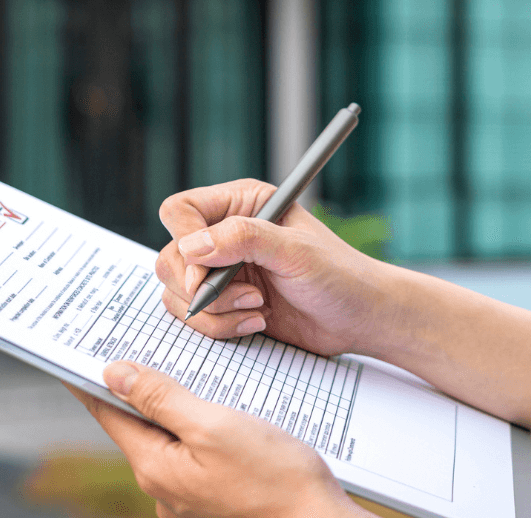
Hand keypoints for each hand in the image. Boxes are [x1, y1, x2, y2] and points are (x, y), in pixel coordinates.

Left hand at [67, 362, 370, 517]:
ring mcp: (189, 495)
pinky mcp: (215, 494)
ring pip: (168, 435)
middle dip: (135, 386)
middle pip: (137, 423)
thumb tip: (115, 373)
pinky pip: (193, 451)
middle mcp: (164, 487)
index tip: (77, 352)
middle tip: (132, 346)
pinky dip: (195, 424)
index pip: (108, 413)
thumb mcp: (214, 426)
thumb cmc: (277, 479)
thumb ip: (162, 399)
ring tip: (178, 370)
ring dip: (170, 404)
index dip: (92, 378)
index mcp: (155, 467)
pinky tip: (214, 406)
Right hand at [156, 179, 391, 356]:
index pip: (180, 211)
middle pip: (170, 256)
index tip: (202, 273)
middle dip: (201, 286)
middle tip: (245, 295)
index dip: (184, 241)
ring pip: (175, 291)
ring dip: (213, 310)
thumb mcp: (296, 250)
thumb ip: (243, 239)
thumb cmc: (339, 275)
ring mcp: (219, 271)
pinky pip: (192, 317)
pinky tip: (255, 322)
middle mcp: (223, 235)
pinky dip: (218, 327)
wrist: (359, 318)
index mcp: (240, 204)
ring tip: (256, 309)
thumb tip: (192, 247)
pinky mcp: (222, 304)